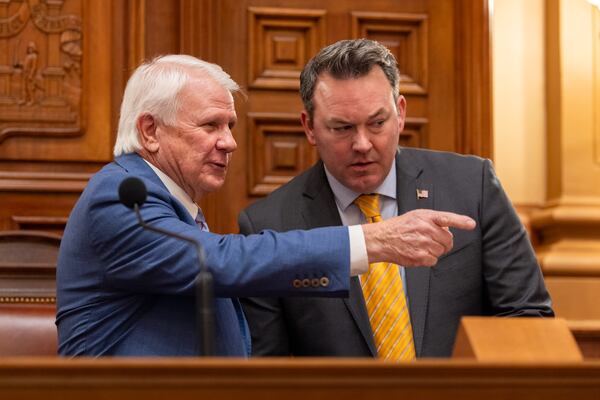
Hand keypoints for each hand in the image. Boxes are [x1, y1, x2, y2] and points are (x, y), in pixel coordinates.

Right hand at [361, 209, 475, 266]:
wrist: (382, 239)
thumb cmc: (398, 227)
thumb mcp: (415, 216)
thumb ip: (433, 220)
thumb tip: (448, 227)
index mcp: (425, 217)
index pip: (447, 218)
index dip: (461, 221)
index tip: (471, 224)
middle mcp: (426, 229)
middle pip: (448, 240)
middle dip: (443, 242)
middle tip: (431, 241)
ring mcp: (423, 243)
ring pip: (441, 251)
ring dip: (434, 250)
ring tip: (420, 245)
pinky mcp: (420, 257)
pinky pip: (434, 260)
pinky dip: (428, 259)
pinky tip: (417, 253)